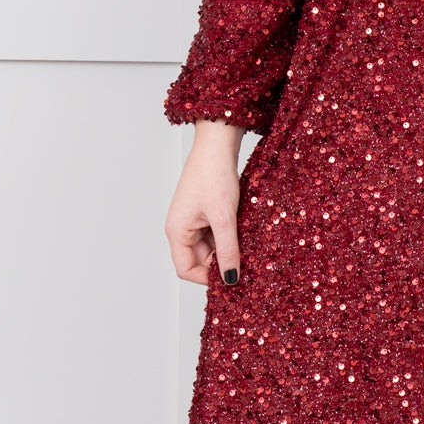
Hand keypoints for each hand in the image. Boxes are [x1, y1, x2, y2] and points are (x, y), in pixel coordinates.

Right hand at [165, 124, 244, 285]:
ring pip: (210, 247)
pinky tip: (243, 231)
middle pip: (199, 260)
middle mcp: (181, 228)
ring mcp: (192, 220)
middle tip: (246, 261)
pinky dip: (229, 236)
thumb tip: (230, 279)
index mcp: (177, 232)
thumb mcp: (225, 218)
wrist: (217, 144)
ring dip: (227, 248)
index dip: (206, 278)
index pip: (185, 269)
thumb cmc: (214, 176)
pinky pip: (215, 233)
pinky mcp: (204, 212)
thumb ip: (228, 250)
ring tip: (246, 242)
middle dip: (221, 262)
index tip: (231, 278)